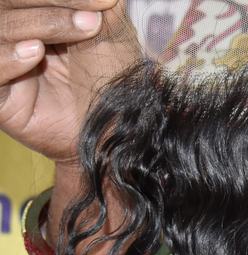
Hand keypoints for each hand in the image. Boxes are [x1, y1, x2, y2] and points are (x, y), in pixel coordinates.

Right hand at [0, 0, 139, 162]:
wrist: (118, 130)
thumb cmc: (113, 77)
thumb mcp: (106, 26)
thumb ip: (88, 0)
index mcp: (31, 12)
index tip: (105, 1)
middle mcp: (11, 32)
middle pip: (10, 4)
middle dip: (52, 4)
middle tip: (93, 19)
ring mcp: (2, 62)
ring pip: (1, 28)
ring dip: (40, 24)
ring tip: (83, 29)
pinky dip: (8, 58)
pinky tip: (34, 53)